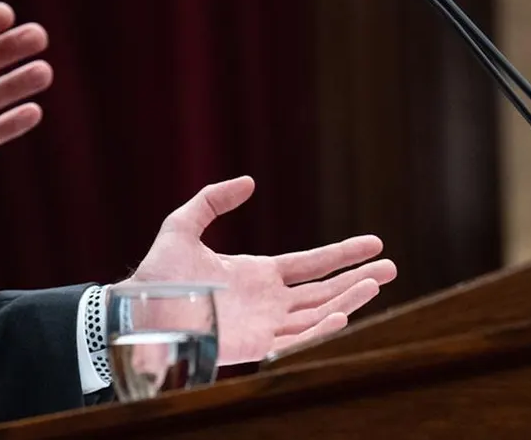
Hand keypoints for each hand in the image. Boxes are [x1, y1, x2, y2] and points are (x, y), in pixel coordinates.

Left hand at [122, 176, 396, 364]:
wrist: (137, 310)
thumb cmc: (157, 273)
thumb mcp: (184, 224)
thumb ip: (214, 200)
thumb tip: (249, 183)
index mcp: (258, 274)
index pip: (311, 265)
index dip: (343, 255)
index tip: (375, 243)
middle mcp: (268, 301)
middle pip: (324, 291)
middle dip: (359, 279)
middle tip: (393, 268)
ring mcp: (264, 325)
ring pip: (318, 313)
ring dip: (349, 299)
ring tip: (378, 283)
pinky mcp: (255, 347)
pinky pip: (296, 339)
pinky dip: (321, 329)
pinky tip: (344, 314)